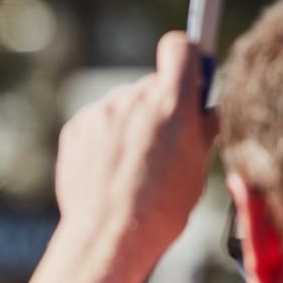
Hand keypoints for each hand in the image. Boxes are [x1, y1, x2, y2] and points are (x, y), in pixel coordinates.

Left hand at [55, 32, 218, 262]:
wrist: (109, 235)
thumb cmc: (162, 208)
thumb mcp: (198, 167)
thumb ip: (201, 129)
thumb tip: (206, 109)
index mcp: (171, 103)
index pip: (180, 48)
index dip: (187, 58)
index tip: (189, 74)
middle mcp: (132, 99)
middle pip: (150, 86)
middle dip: (158, 107)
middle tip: (162, 145)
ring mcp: (100, 112)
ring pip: (122, 107)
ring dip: (129, 126)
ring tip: (131, 169)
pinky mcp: (76, 128)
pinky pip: (96, 124)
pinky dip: (103, 141)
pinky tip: (108, 172)